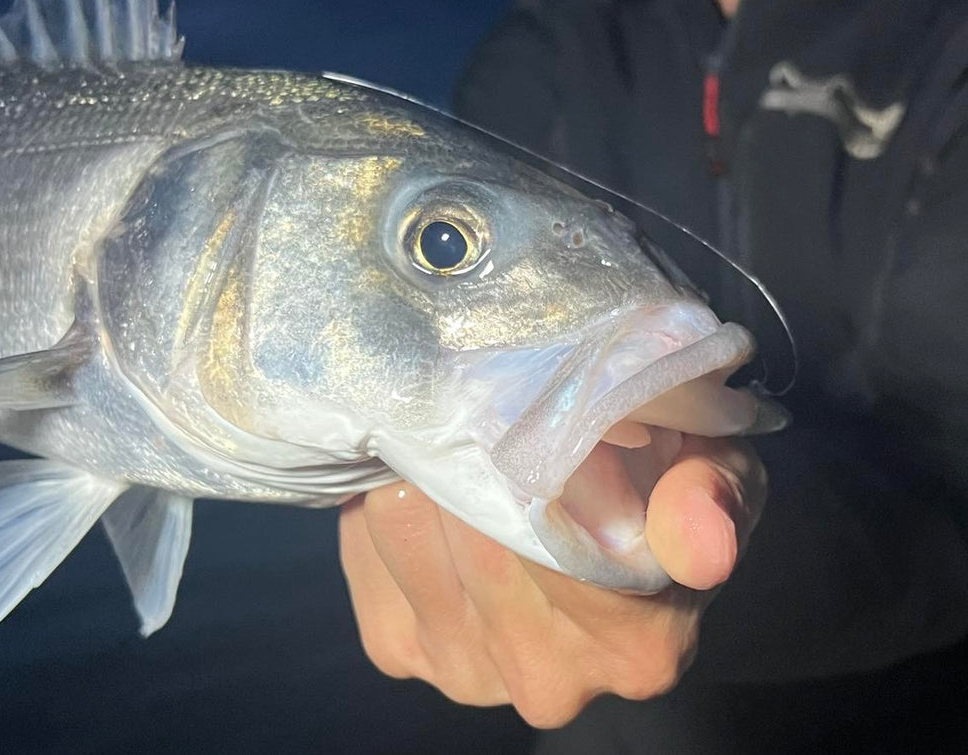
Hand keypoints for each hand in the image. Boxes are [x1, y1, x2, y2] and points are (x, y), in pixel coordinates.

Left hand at [338, 435, 765, 726]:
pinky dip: (386, 501)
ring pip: (410, 534)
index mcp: (637, 647)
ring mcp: (465, 672)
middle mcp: (548, 680)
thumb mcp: (710, 469)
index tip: (537, 402)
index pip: (566, 547)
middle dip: (474, 457)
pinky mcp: (397, 650)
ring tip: (454, 437)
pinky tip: (425, 483)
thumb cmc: (656, 487)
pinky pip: (367, 549)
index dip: (545, 466)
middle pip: (479, 540)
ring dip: (425, 470)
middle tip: (483, 398)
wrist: (592, 524)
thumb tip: (702, 545)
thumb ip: (711, 498)